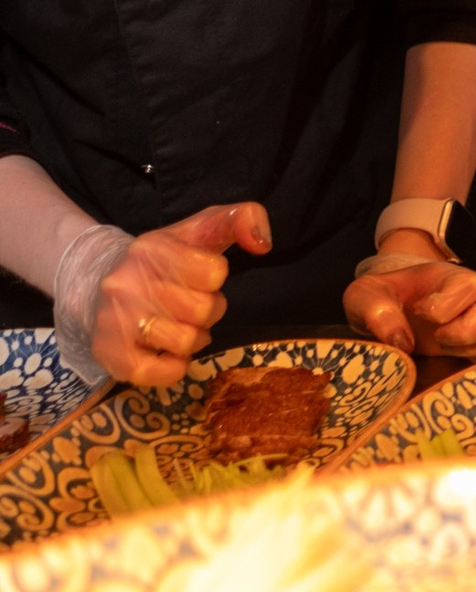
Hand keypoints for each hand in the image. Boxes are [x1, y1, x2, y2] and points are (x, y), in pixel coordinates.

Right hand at [92, 203, 269, 387]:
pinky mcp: (109, 354)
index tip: (197, 277)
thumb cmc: (163, 259)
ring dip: (193, 339)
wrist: (96, 281)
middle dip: (208, 310)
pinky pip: (161, 373)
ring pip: (186, 342)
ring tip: (178, 326)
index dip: (214, 279)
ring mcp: (114, 320)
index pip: (214, 272)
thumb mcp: (200, 229)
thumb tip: (263, 243)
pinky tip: (166, 351)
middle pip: (203, 310)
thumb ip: (241, 218)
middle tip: (190, 306)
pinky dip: (174, 367)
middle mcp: (126, 283)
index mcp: (151, 249)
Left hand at [343, 238, 475, 359]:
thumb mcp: (365, 297)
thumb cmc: (387, 300)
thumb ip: (375, 310)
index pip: (468, 286)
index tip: (417, 313)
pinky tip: (463, 358)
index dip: (441, 308)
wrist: (400, 310)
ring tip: (447, 346)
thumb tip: (401, 342)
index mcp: (452, 275)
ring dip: (474, 348)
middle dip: (463, 332)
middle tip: (437, 336)